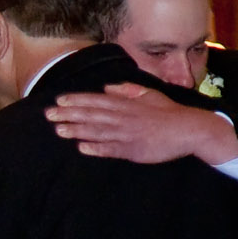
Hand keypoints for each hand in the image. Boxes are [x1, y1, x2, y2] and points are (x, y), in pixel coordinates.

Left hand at [47, 81, 237, 167]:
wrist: (189, 129)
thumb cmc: (168, 112)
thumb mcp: (148, 94)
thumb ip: (126, 90)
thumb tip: (107, 88)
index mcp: (126, 103)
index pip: (96, 100)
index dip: (76, 100)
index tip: (59, 100)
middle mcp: (123, 117)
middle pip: (91, 115)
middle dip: (68, 114)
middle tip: (48, 115)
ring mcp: (127, 134)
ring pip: (97, 131)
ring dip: (76, 130)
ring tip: (58, 130)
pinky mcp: (133, 150)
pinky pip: (111, 149)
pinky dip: (96, 148)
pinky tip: (81, 147)